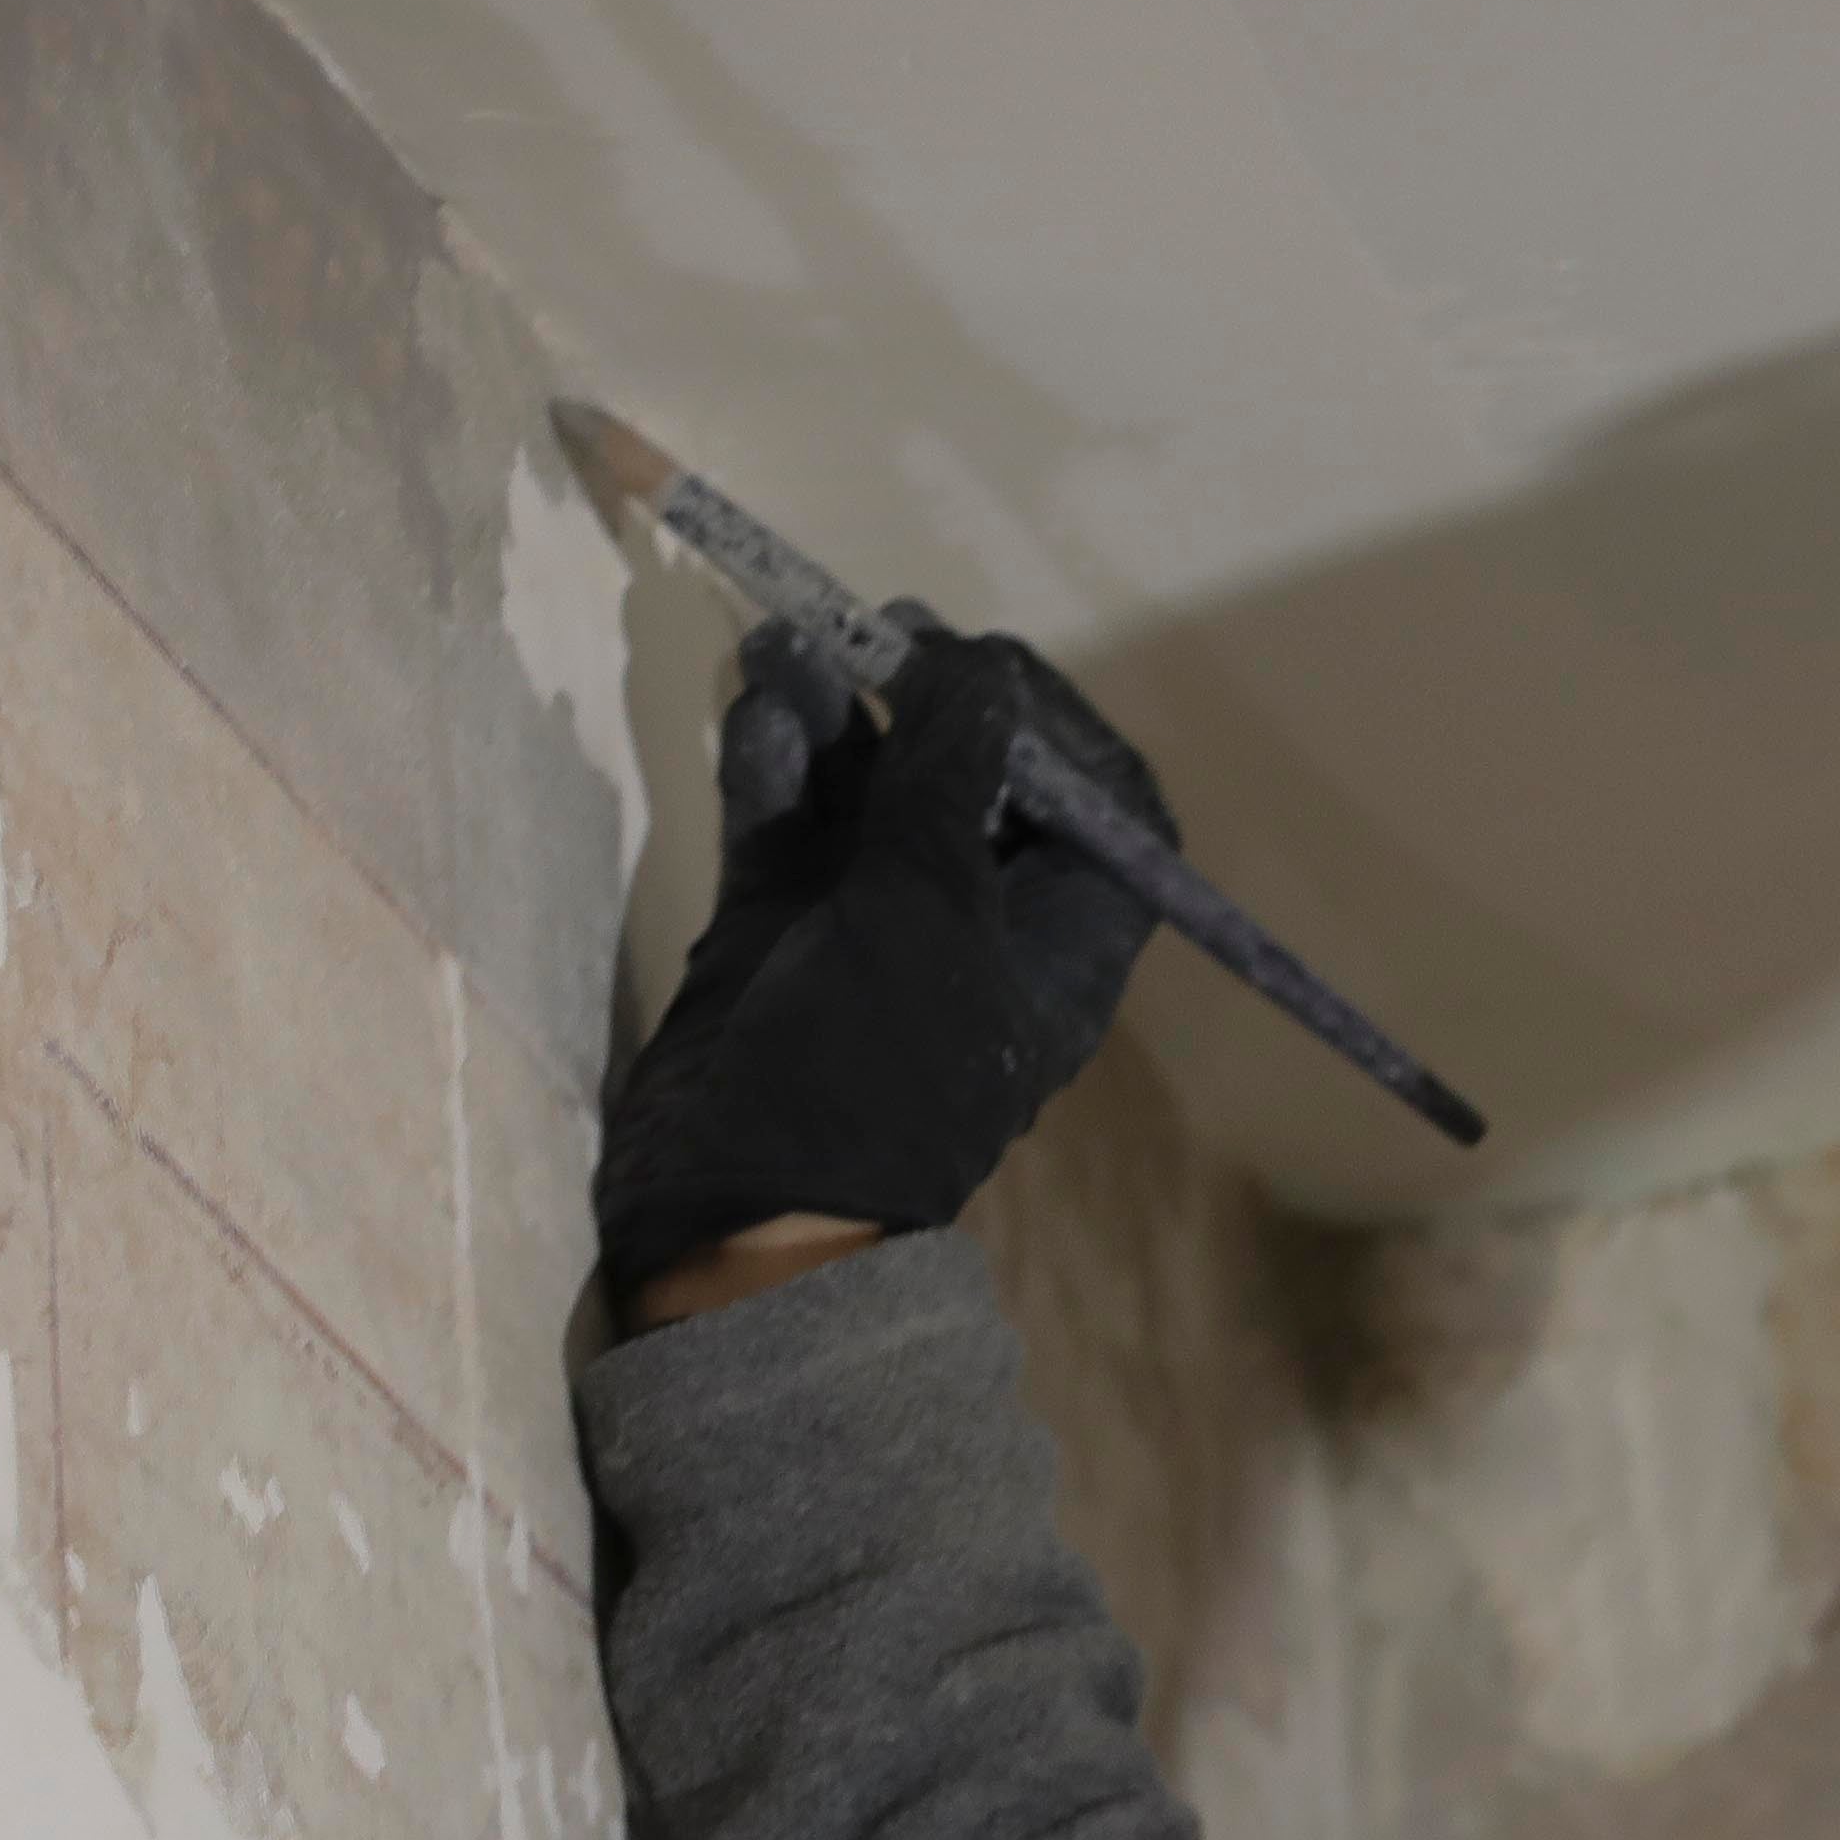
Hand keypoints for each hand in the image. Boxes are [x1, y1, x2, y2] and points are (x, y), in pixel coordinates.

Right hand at [592, 613, 1172, 1301]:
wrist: (736, 1207)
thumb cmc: (869, 1065)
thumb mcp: (929, 906)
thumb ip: (951, 772)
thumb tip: (978, 664)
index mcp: (1060, 946)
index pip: (1103, 811)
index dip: (1062, 726)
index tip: (993, 669)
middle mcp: (975, 928)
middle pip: (974, 779)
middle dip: (923, 697)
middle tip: (874, 632)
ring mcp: (870, 928)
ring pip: (867, 790)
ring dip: (832, 713)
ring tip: (783, 646)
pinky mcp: (780, 931)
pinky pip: (791, 825)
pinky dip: (776, 766)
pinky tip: (758, 713)